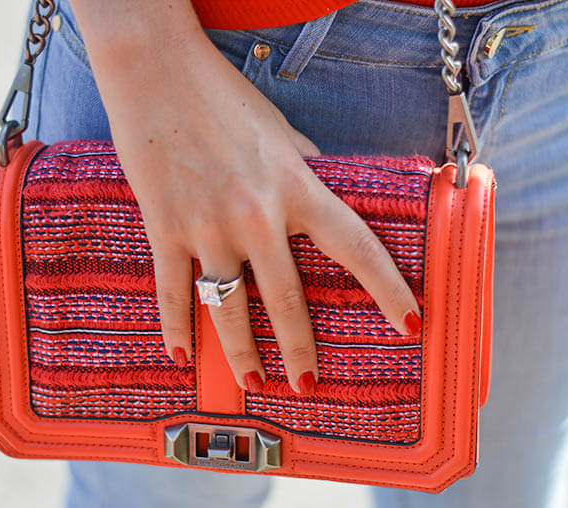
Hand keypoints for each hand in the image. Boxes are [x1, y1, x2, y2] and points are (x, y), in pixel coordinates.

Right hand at [71, 0, 421, 393]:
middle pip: (288, 299)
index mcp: (298, 188)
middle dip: (301, 350)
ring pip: (229, 308)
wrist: (157, 71)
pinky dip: (176, 328)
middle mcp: (258, 216)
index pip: (357, 248)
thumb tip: (322, 191)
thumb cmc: (224, 97)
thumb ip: (305, 171)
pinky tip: (183, 357)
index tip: (409, 323)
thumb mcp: (282, 132)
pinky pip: (172, 291)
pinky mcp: (165, 228)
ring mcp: (209, 226)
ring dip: (241, 354)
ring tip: (254, 381)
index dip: (388, 290)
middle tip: (308, 385)